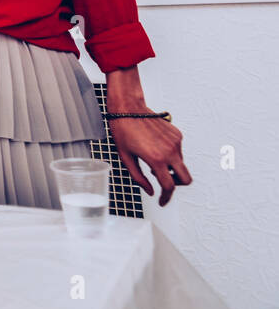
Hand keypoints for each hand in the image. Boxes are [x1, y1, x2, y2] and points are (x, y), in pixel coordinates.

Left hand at [105, 66, 190, 206]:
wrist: (128, 108)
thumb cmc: (122, 130)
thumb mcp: (126, 157)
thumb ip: (138, 177)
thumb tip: (150, 191)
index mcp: (156, 159)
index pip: (168, 186)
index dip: (166, 197)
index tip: (162, 201)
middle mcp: (170, 151)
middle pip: (186, 179)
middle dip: (176, 185)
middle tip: (163, 182)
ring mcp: (176, 142)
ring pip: (181, 164)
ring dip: (170, 167)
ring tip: (152, 160)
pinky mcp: (177, 134)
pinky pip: (178, 151)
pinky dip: (170, 155)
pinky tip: (155, 148)